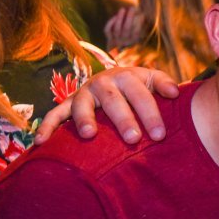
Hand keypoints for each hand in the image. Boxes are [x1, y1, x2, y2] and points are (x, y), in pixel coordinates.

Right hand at [34, 66, 178, 145]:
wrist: (114, 79)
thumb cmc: (138, 86)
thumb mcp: (152, 80)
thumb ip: (164, 84)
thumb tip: (176, 92)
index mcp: (127, 76)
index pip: (142, 95)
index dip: (151, 114)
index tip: (160, 135)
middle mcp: (103, 82)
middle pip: (114, 101)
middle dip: (123, 120)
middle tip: (133, 139)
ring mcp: (84, 93)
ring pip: (82, 105)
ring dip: (84, 119)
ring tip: (90, 135)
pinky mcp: (68, 103)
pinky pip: (55, 114)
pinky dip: (47, 126)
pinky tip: (41, 141)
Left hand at [105, 7, 146, 50]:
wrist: (119, 52)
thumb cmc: (131, 40)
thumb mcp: (139, 36)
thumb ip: (141, 26)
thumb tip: (143, 14)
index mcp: (134, 42)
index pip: (136, 31)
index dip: (139, 22)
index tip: (142, 14)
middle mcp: (125, 42)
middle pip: (126, 28)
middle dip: (129, 17)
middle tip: (132, 7)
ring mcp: (116, 41)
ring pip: (117, 28)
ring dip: (120, 18)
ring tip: (123, 9)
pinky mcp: (109, 39)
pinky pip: (108, 30)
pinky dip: (110, 23)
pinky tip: (115, 17)